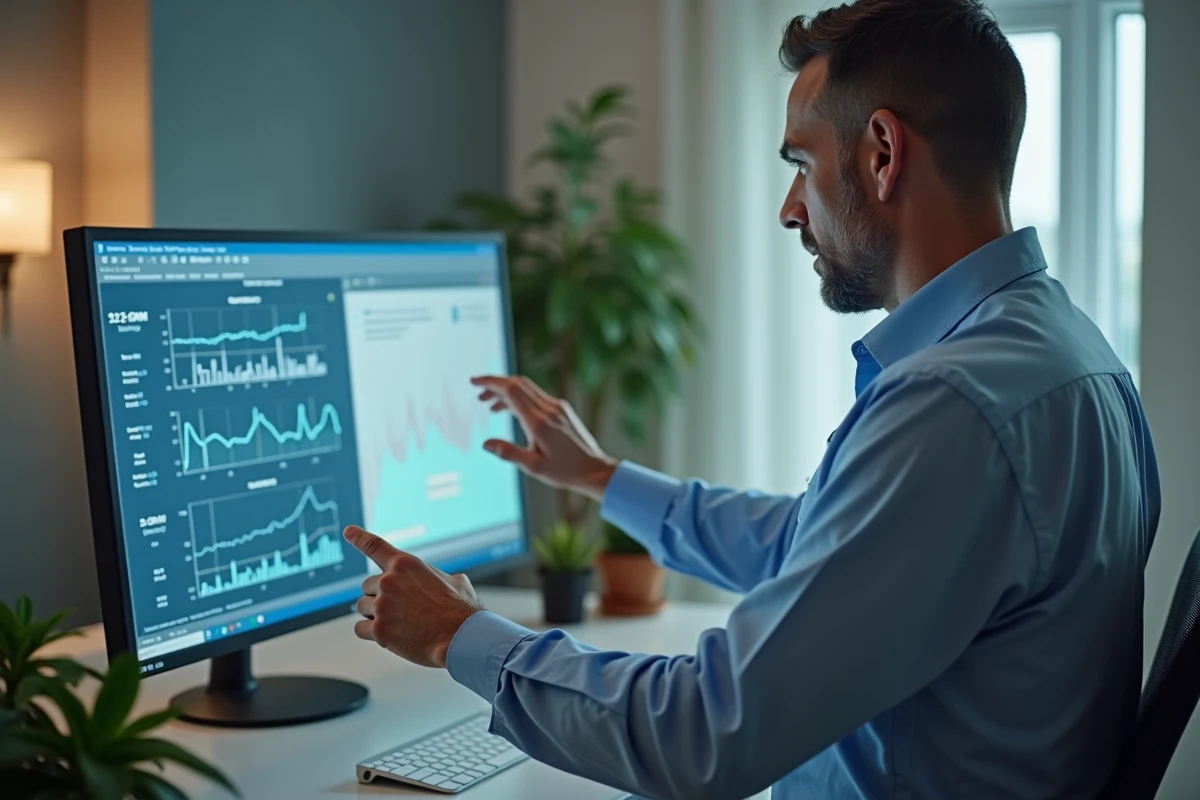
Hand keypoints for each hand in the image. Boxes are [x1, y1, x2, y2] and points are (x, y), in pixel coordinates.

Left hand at [343, 525, 482, 667]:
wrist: (461, 637)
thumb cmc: (460, 611)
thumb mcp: (454, 581)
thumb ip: (436, 578)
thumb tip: (445, 582)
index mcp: (406, 564)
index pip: (375, 546)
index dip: (359, 537)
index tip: (349, 532)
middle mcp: (389, 581)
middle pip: (367, 585)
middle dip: (379, 595)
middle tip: (399, 608)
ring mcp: (382, 606)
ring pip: (362, 606)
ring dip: (375, 614)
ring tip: (398, 622)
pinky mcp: (379, 630)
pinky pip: (360, 628)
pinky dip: (370, 632)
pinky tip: (389, 636)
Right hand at [471, 375, 618, 502]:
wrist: (595, 470)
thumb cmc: (565, 471)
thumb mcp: (533, 467)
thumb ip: (509, 453)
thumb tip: (486, 443)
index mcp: (539, 422)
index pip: (511, 391)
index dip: (490, 383)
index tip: (474, 382)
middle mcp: (549, 409)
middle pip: (518, 383)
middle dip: (495, 383)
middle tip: (477, 390)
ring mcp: (557, 407)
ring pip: (527, 388)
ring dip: (506, 391)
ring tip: (488, 404)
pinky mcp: (562, 409)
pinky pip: (535, 396)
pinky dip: (519, 397)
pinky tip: (509, 409)